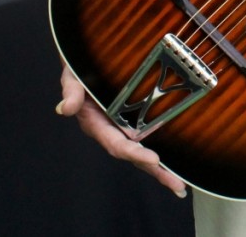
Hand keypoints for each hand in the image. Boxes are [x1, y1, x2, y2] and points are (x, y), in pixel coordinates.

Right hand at [56, 65, 187, 197]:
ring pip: (144, 150)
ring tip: (179, 186)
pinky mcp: (135, 118)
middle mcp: (111, 130)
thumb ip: (71, 91)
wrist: (89, 60)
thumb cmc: (80, 70)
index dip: (135, 153)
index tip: (155, 159)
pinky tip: (177, 164)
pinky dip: (164, 148)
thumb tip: (65, 108)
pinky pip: (149, 136)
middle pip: (134, 155)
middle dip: (155, 171)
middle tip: (177, 185)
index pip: (117, 144)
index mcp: (97, 125)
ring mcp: (124, 126)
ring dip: (161, 169)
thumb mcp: (73, 77)